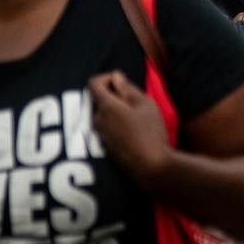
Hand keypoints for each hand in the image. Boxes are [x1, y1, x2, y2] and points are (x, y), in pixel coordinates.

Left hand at [89, 70, 171, 186]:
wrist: (150, 166)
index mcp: (106, 107)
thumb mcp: (145, 104)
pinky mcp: (104, 147)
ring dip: (116, 110)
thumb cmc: (150, 131)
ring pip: (104, 114)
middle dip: (114, 95)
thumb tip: (115, 77)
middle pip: (99, 99)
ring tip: (137, 117)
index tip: (122, 82)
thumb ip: (128, 89)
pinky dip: (117, 123)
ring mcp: (99, 135)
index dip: (106, 77)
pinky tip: (134, 131)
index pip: (93, 83)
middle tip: (136, 102)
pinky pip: (107, 127)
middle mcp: (97, 120)